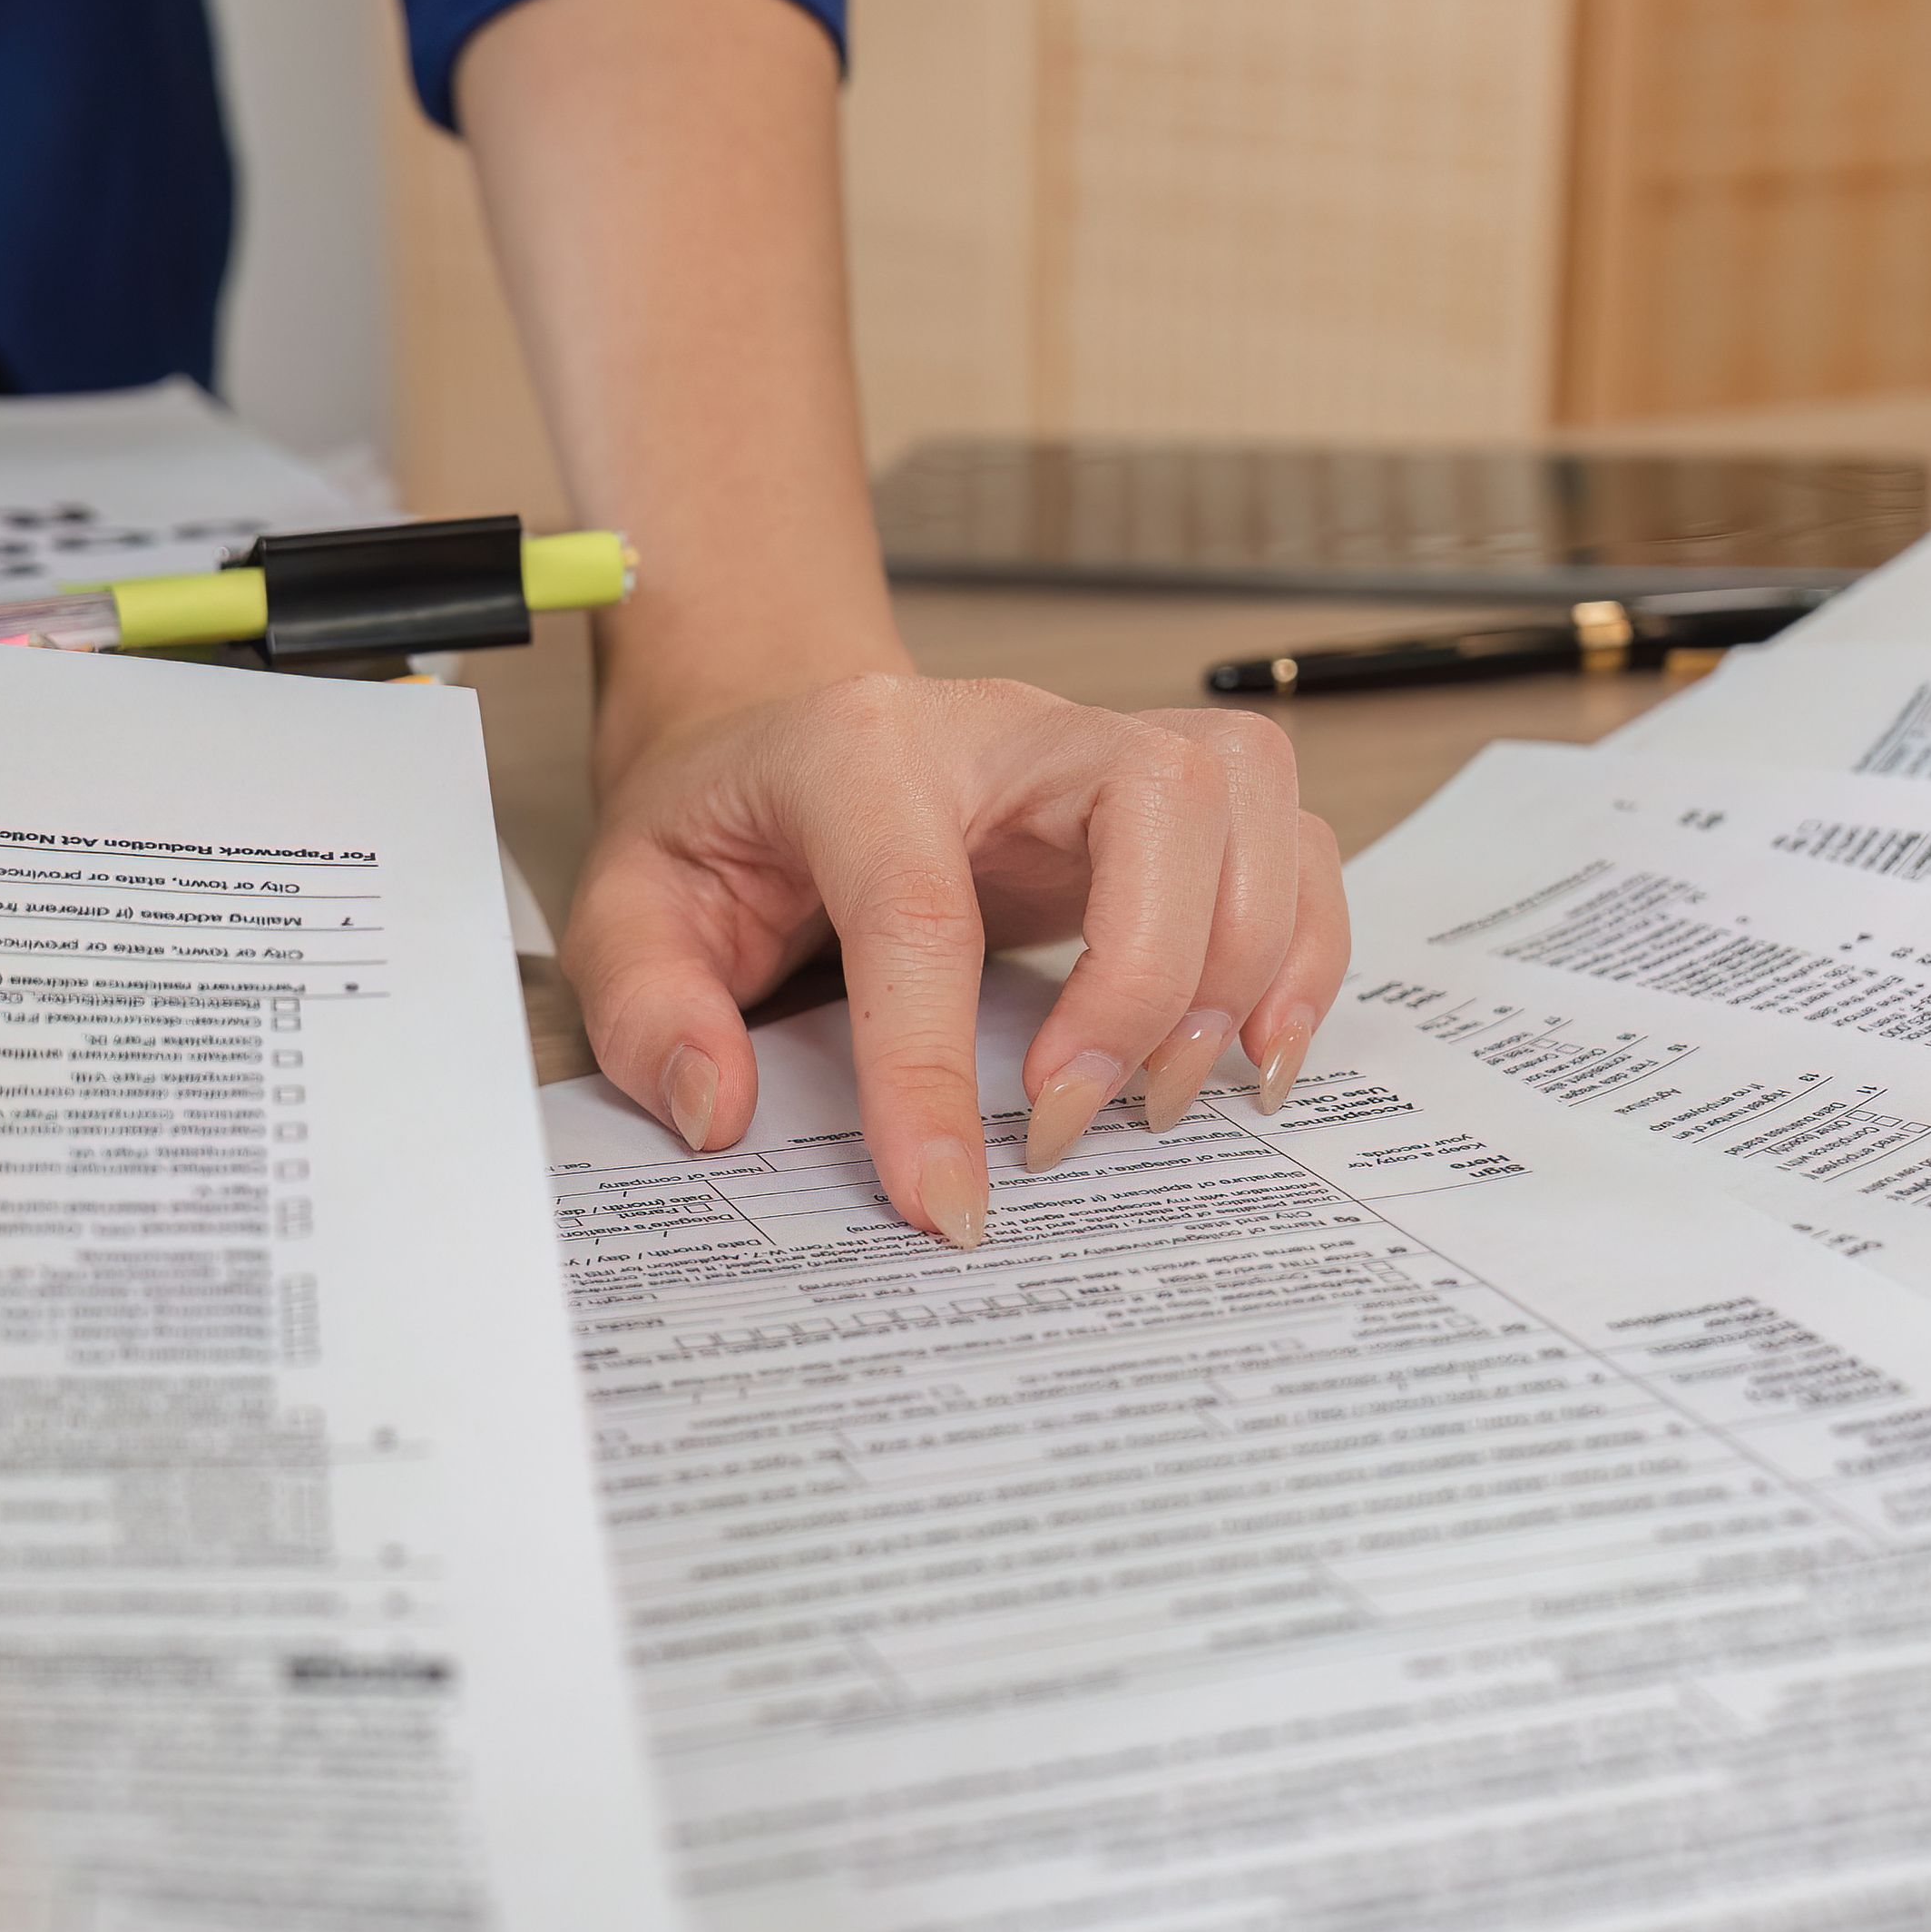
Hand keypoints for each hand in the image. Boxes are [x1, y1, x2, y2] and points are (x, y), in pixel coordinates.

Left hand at [562, 673, 1348, 1243]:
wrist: (773, 742)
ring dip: (1242, 966)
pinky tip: (1248, 1055)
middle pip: (1157, 796)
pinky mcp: (1164, 800)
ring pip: (1246, 800)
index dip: (935, 1069)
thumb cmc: (719, 829)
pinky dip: (1302, 953)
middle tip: (1073, 1128)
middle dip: (1144, 983)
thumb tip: (720, 1109)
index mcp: (858, 748)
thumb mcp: (628, 909)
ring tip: (1163, 1101)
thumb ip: (651, 1007)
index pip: (920, 903)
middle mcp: (1004, 727)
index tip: (944, 1204)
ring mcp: (1099, 749)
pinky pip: (1290, 841)